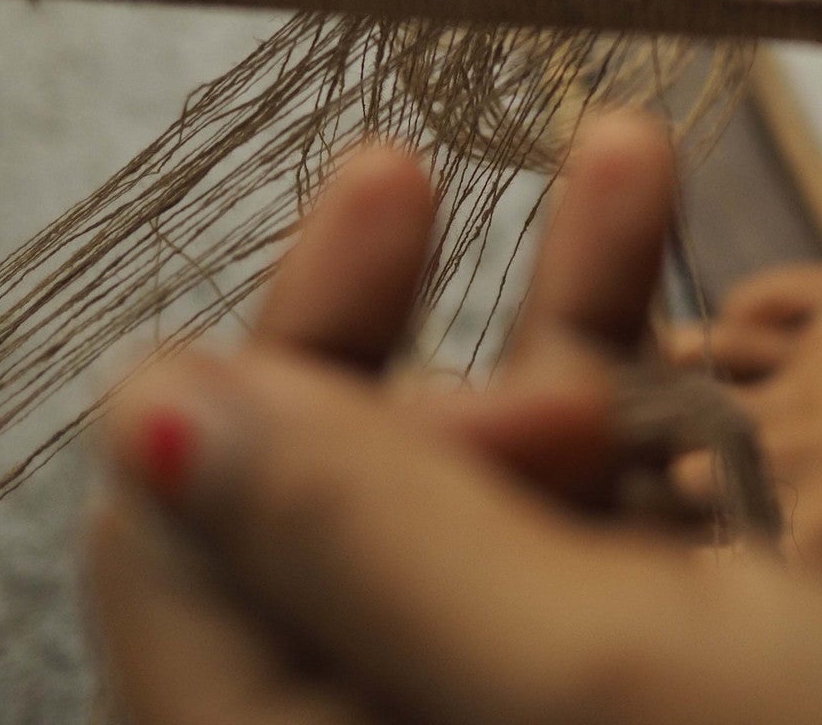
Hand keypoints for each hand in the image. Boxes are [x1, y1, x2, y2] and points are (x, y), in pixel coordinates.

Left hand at [83, 113, 821, 724]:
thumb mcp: (597, 674)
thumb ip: (355, 549)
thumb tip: (143, 412)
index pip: (182, 553)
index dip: (273, 373)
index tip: (381, 211)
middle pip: (332, 504)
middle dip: (426, 344)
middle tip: (520, 229)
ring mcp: (524, 707)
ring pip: (476, 482)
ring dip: (550, 310)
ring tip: (628, 151)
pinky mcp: (641, 672)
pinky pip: (589, 505)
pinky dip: (633, 375)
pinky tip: (678, 262)